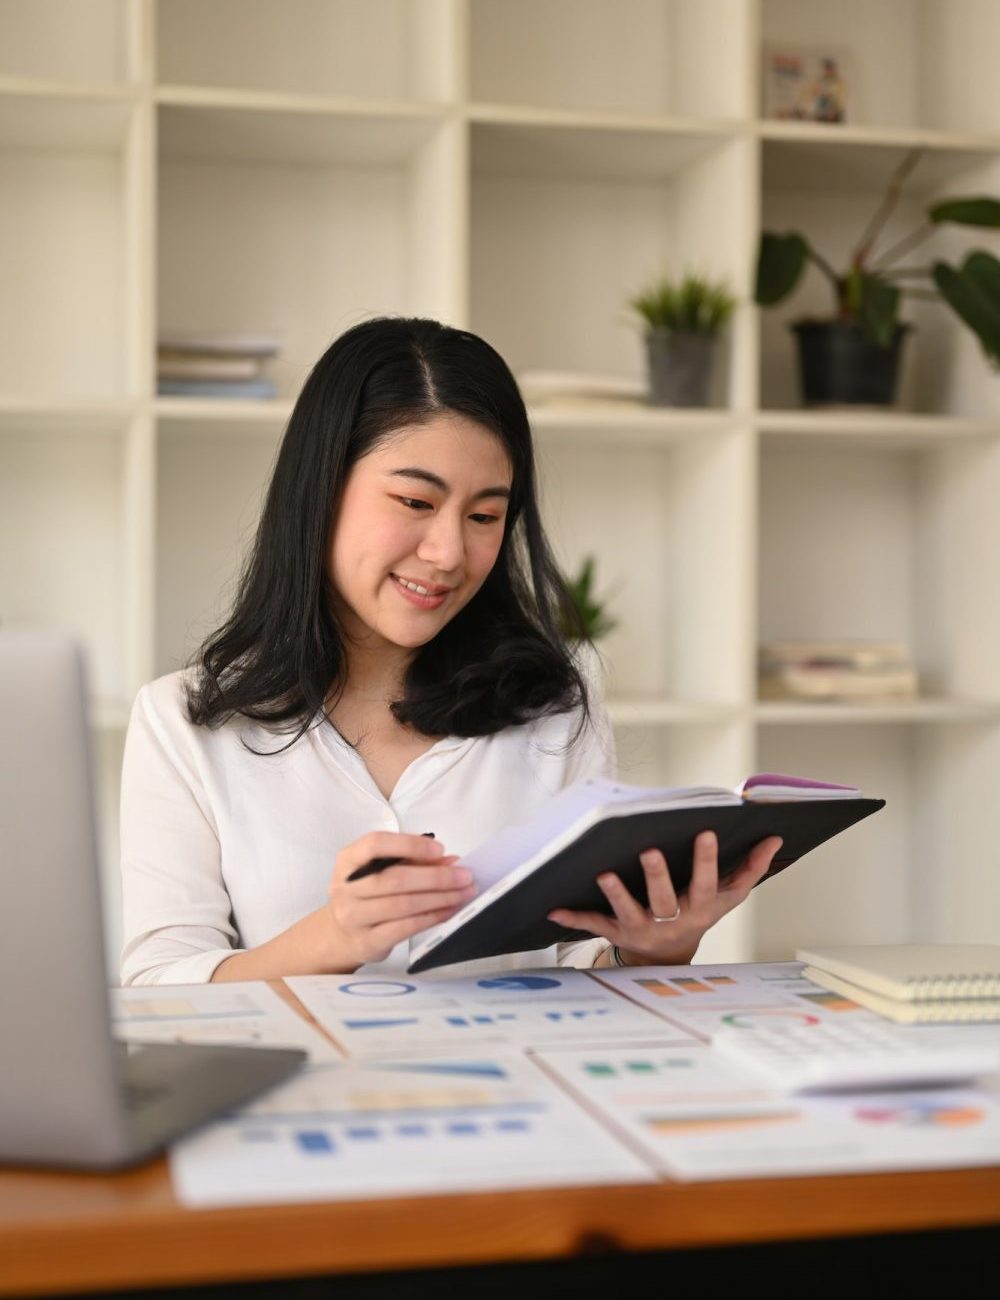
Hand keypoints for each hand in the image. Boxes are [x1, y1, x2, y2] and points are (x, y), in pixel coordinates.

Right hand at [327, 832, 475, 967]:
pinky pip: (404, 928)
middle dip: (436, 877)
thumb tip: (451, 862)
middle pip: (395, 879)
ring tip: (463, 894)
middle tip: (464, 876)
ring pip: (403, 905)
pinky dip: (431, 918)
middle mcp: (345, 888)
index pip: (376, 844)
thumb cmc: (368, 894)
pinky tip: (448, 911)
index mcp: (348, 860)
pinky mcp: (366, 941)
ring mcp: (353, 917)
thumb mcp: (383, 870)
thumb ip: (414, 861)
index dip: (410, 844)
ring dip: (439, 898)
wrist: (341, 934)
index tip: (440, 849)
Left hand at [547, 831, 782, 965]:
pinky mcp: (617, 933)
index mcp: (699, 907)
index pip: (704, 882)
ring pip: (629, 912)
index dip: (705, 860)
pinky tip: (553, 908)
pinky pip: (594, 926)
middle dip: (657, 876)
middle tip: (649, 850)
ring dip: (616, 894)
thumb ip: (751, 868)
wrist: (670, 957)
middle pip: (665, 899)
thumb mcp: (728, 896)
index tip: (706, 832)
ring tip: (603, 872)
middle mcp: (671, 920)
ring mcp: (642, 928)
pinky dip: (574, 918)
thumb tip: (775, 838)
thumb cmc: (700, 911)